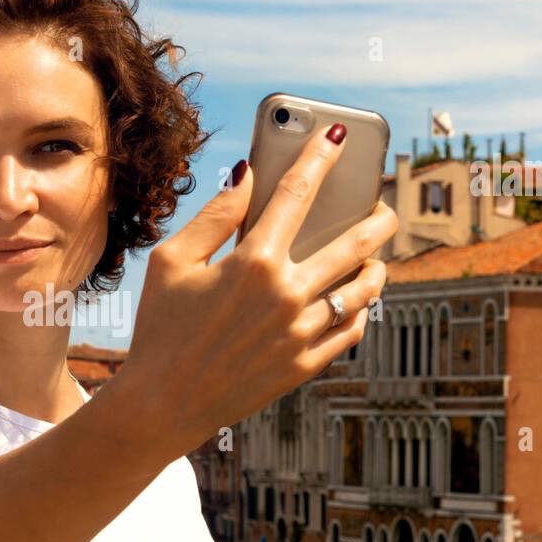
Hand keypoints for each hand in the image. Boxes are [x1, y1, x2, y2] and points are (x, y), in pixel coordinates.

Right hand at [121, 122, 398, 457]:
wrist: (162, 404)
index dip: (320, 156)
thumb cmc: (160, 329)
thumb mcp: (170, 262)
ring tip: (373, 254)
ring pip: (363, 288)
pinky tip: (357, 299)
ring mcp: (301, 333)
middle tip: (381, 204)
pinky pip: (352, 329)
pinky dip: (361, 309)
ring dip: (376, 263)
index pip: (298, 192)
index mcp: (252, 261)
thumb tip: (247, 176)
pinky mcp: (305, 365)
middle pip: (354, 240)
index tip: (336, 136)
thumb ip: (214, 216)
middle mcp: (286, 294)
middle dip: (376, 214)